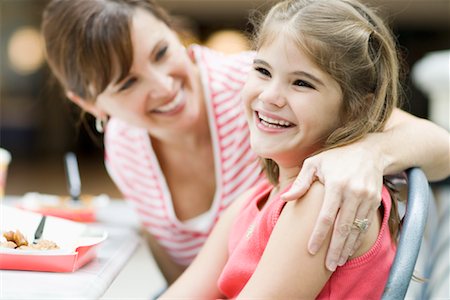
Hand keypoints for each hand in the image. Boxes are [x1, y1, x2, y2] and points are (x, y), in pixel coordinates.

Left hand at [281, 142, 382, 270]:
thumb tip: (285, 198)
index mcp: (336, 184)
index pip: (326, 216)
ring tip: (338, 262)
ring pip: (356, 229)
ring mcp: (366, 198)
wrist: (369, 151)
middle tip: (328, 266)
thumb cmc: (336, 157)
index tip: (310, 250)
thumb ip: (300, 182)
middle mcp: (353, 192)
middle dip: (334, 249)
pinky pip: (365, 225)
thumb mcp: (314, 163)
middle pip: (342, 227)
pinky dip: (357, 239)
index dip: (318, 235)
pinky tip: (349, 249)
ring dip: (347, 247)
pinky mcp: (375, 201)